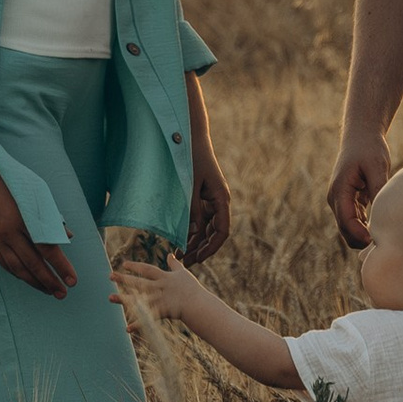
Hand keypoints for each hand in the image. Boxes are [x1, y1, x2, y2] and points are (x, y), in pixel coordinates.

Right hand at [0, 169, 75, 300]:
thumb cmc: (11, 183)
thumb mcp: (36, 194)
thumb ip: (50, 217)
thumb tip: (67, 237)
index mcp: (23, 219)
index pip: (46, 249)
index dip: (61, 267)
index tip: (72, 280)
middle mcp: (8, 232)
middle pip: (32, 263)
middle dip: (49, 281)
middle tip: (63, 293)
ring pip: (17, 268)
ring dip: (34, 282)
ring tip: (49, 291)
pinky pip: (4, 263)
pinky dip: (18, 274)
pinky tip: (28, 280)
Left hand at [110, 249, 190, 324]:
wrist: (200, 305)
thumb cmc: (192, 290)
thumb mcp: (183, 273)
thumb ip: (175, 264)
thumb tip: (170, 254)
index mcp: (165, 278)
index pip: (148, 270)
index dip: (136, 266)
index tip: (124, 264)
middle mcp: (160, 287)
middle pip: (139, 282)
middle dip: (124, 278)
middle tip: (110, 276)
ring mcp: (160, 300)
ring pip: (139, 299)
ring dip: (124, 299)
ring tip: (110, 297)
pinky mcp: (162, 312)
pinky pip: (148, 319)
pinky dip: (138, 324)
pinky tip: (127, 328)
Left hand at [184, 140, 230, 263]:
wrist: (191, 137)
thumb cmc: (191, 158)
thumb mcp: (190, 186)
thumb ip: (192, 210)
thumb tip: (193, 235)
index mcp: (221, 198)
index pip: (222, 231)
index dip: (211, 248)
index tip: (198, 259)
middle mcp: (219, 201)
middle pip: (214, 233)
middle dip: (201, 249)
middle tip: (186, 263)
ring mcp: (211, 200)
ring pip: (206, 228)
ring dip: (195, 242)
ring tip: (180, 256)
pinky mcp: (202, 197)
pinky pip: (200, 219)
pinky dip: (191, 231)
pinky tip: (180, 240)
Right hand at [326, 123, 389, 251]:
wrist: (361, 136)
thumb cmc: (369, 148)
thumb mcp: (377, 166)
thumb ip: (378, 188)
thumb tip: (382, 213)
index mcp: (339, 191)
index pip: (346, 221)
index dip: (360, 235)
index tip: (377, 242)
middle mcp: (336, 199)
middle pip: (345, 230)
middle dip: (362, 241)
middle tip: (385, 247)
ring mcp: (341, 201)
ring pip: (350, 228)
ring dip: (364, 236)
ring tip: (386, 240)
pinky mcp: (350, 200)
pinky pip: (356, 221)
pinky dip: (366, 227)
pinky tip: (383, 229)